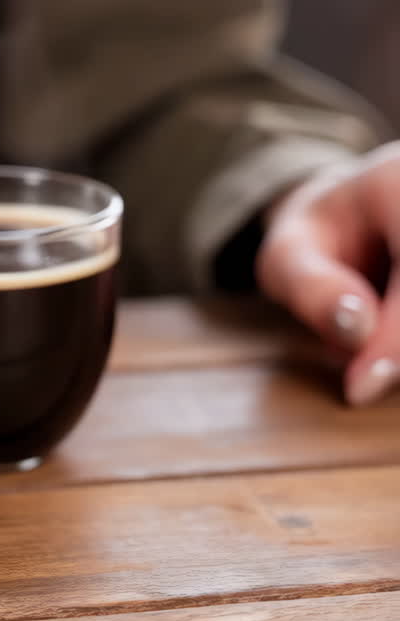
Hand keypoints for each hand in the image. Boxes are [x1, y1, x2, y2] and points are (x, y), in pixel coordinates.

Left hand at [258, 141, 399, 405]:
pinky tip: (383, 349)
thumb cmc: (312, 239)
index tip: (359, 387)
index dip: (395, 336)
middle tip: (363, 384)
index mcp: (397, 179)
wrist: (348, 219)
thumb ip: (312, 287)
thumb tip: (357, 328)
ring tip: (370, 357)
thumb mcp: (285, 256)